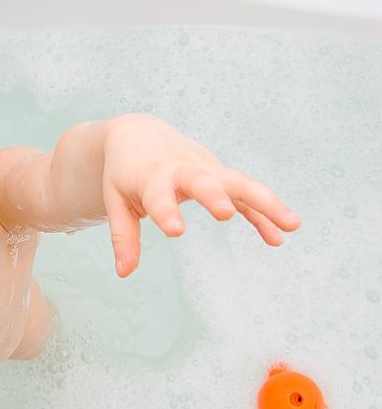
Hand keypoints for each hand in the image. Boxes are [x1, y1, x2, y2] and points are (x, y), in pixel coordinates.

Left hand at [101, 114, 300, 277]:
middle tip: (224, 214)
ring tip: (292, 225)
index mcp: (151, 176)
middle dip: (214, 196)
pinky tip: (279, 236)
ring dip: (266, 202)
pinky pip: (246, 196)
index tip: (174, 231)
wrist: (138, 135)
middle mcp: (182, 169)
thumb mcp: (116, 201)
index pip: (158, 195)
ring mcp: (206, 170)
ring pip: (239, 182)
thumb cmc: (125, 173)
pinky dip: (263, 214)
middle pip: (203, 180)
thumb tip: (124, 274)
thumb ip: (123, 236)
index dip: (166, 212)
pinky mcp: (220, 176)